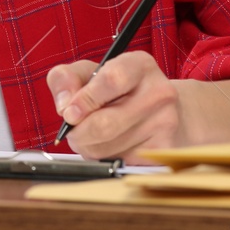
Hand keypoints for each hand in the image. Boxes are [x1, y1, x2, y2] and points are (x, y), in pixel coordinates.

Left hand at [47, 51, 186, 162]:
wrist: (166, 112)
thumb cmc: (121, 91)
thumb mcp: (91, 73)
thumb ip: (66, 79)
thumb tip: (63, 105)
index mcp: (140, 66)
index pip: (111, 80)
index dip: (84, 100)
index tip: (68, 113)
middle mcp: (159, 92)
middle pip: (105, 123)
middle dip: (79, 132)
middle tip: (73, 130)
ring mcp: (165, 123)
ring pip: (108, 148)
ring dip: (89, 147)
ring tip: (94, 135)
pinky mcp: (164, 150)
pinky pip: (120, 163)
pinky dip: (106, 158)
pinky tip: (112, 145)